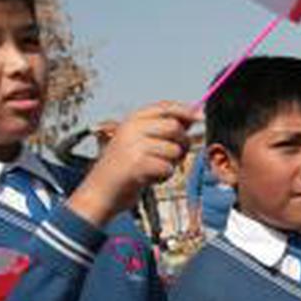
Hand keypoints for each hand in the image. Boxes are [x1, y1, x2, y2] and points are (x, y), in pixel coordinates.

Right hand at [68, 102, 196, 226]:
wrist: (99, 193)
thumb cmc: (124, 169)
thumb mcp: (139, 142)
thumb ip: (162, 129)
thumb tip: (193, 117)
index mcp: (131, 120)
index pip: (164, 107)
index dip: (185, 110)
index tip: (200, 117)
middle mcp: (131, 129)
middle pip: (175, 127)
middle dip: (183, 143)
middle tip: (176, 155)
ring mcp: (133, 146)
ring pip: (174, 150)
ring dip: (172, 163)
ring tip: (155, 169)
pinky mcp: (137, 165)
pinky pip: (168, 167)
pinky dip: (164, 176)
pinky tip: (151, 179)